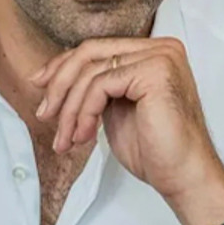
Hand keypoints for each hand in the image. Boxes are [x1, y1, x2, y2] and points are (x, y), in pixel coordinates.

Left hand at [30, 37, 223, 210]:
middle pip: (90, 52)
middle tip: (45, 115)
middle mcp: (160, 48)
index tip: (40, 85)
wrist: (184, 177)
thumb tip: (56, 75)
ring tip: (67, 138)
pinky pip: (100, 85)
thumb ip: (97, 86)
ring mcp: (160, 57)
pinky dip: (84, 113)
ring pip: (90, 71)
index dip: (63, 66)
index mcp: (154, 52)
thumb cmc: (156, 150)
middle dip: (59, 84)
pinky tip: (85, 136)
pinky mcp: (155, 72)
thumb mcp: (116, 108)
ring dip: (70, 109)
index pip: (97, 48)